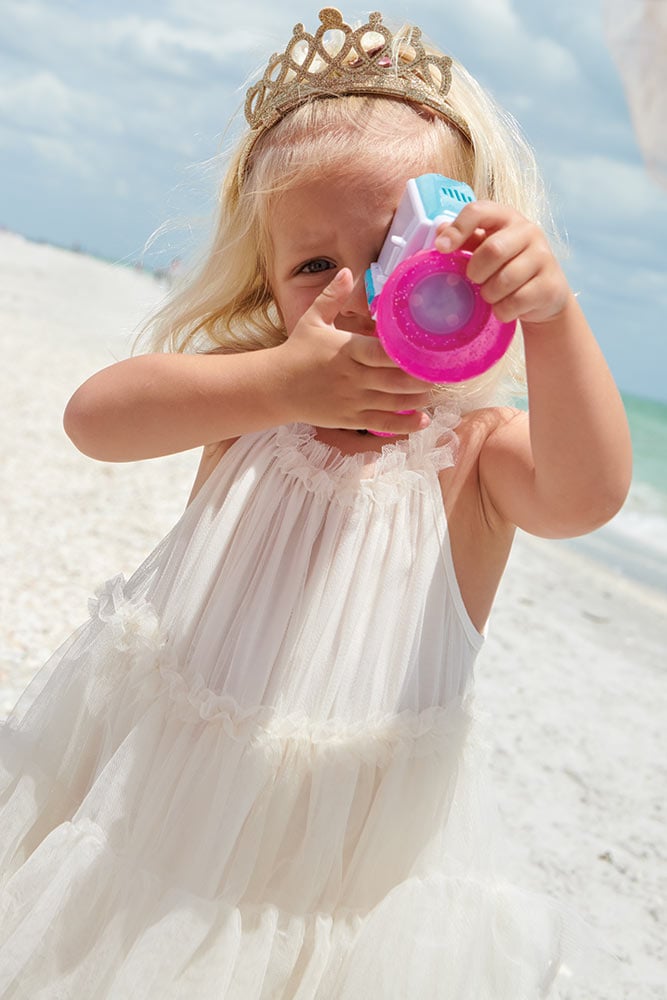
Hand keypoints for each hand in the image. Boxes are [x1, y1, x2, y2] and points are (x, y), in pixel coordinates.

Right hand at [275, 268, 432, 433]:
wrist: (275, 387)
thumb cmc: (297, 351)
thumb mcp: (312, 320)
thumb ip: (332, 297)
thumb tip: (348, 271)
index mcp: (346, 351)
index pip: (382, 353)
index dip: (407, 354)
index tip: (429, 349)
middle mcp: (353, 378)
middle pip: (395, 380)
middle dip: (422, 378)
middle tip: (442, 371)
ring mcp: (353, 401)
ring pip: (394, 402)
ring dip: (419, 399)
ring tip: (436, 391)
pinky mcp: (351, 420)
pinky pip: (383, 423)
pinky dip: (406, 425)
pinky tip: (424, 420)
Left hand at [434, 202, 571, 324]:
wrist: (545, 295)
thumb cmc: (509, 267)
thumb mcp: (486, 250)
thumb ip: (466, 240)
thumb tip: (440, 232)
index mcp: (506, 218)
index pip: (479, 211)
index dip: (458, 229)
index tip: (442, 248)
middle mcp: (529, 231)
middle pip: (493, 249)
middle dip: (477, 271)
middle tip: (476, 280)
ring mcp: (544, 257)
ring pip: (505, 280)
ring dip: (490, 294)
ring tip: (492, 295)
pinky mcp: (550, 285)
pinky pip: (516, 302)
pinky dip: (503, 310)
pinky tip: (506, 307)